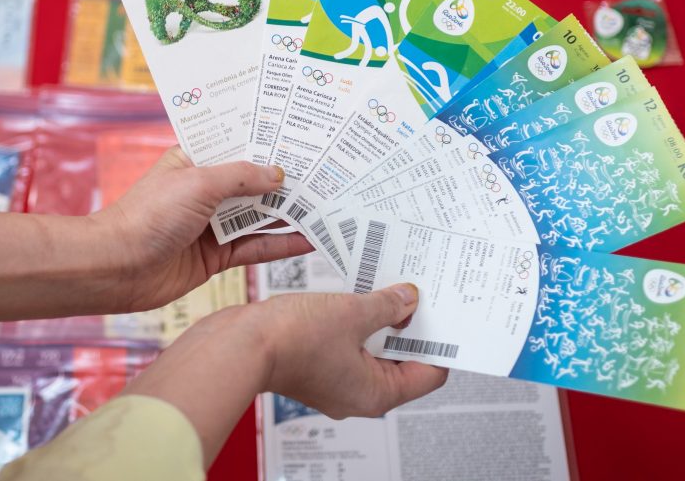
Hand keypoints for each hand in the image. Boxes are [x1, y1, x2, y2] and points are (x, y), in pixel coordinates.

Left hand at [101, 146, 311, 311]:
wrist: (115, 269)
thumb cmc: (148, 216)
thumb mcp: (199, 183)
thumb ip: (242, 177)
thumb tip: (279, 175)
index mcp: (195, 161)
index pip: (238, 146)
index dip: (268, 144)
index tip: (302, 139)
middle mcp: (205, 191)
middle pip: (254, 183)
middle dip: (286, 181)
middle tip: (325, 175)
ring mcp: (212, 224)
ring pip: (259, 216)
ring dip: (289, 214)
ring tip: (327, 207)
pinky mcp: (217, 256)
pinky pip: (255, 247)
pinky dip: (281, 245)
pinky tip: (308, 240)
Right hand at [254, 283, 447, 418]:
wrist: (239, 344)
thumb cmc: (291, 340)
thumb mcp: (353, 312)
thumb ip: (387, 306)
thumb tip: (409, 299)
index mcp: (376, 393)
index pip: (429, 374)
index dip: (440, 343)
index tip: (445, 315)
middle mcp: (358, 394)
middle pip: (403, 362)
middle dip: (411, 327)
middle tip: (419, 294)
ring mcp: (336, 381)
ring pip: (374, 351)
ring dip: (383, 322)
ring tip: (390, 290)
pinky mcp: (317, 365)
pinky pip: (350, 345)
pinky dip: (359, 323)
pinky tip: (360, 296)